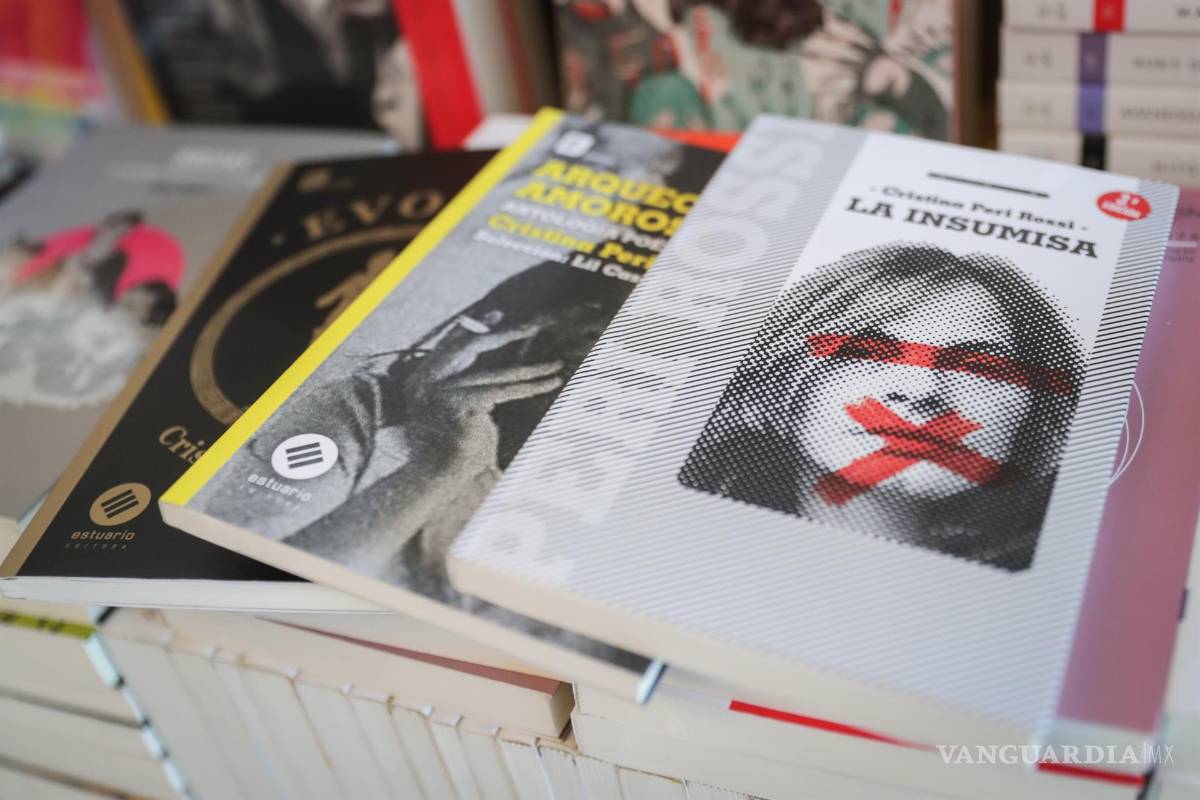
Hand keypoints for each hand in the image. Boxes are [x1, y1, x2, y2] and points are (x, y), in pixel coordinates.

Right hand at [397, 321, 563, 475]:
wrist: (437, 478)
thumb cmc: (452, 453)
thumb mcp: (460, 415)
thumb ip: (471, 393)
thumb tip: (494, 379)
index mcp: (420, 380)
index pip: (450, 345)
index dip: (473, 330)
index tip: (496, 319)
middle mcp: (427, 381)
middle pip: (474, 350)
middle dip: (505, 335)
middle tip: (533, 326)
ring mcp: (443, 390)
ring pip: (497, 375)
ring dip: (532, 371)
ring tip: (558, 366)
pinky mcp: (463, 402)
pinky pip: (505, 391)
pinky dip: (532, 387)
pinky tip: (553, 382)